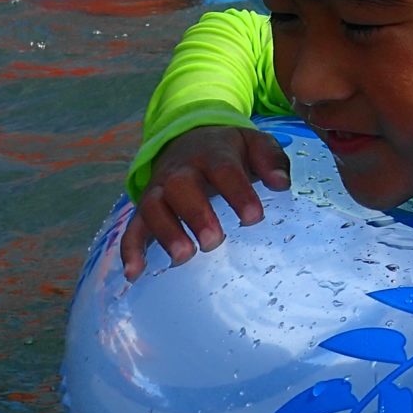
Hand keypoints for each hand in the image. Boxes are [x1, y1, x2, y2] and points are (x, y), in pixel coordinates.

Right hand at [120, 125, 289, 279]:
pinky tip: (135, 273)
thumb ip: (270, 160)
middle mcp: (181, 171)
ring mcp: (159, 189)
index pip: (224, 170)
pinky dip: (130, 249)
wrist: (189, 139)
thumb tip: (281, 183)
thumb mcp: (254, 144)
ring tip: (183, 257)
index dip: (237, 193)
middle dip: (196, 214)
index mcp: (212, 153)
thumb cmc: (229, 151)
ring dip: (165, 232)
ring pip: (154, 207)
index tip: (254, 218)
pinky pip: (132, 227)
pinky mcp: (145, 208)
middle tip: (213, 241)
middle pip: (181, 188)